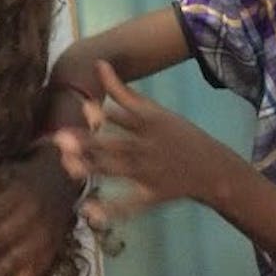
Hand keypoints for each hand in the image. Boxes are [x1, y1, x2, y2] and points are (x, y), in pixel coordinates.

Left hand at [52, 60, 231, 225]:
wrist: (213, 169)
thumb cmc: (177, 135)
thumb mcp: (156, 111)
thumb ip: (124, 92)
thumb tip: (99, 64)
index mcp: (150, 123)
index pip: (123, 115)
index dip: (102, 114)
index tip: (82, 108)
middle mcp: (147, 146)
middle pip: (115, 144)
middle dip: (89, 143)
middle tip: (62, 139)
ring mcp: (149, 172)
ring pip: (117, 171)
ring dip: (92, 168)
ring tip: (69, 166)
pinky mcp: (151, 195)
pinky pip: (130, 204)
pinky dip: (111, 210)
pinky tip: (88, 211)